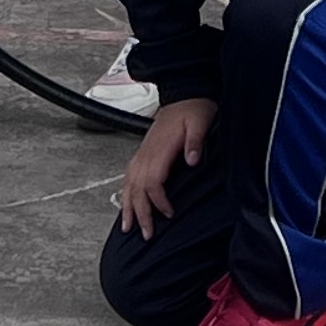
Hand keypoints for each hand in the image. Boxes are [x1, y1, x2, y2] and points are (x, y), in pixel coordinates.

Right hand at [116, 95, 216, 233]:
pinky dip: (125, 192)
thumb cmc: (194, 108)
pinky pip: (129, 176)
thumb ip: (195, 142)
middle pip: (137, 188)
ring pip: (129, 184)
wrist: (185, 92)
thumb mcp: (200, 122)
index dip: (159, 201)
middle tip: (145, 234)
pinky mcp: (143, 152)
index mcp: (160, 149)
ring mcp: (142, 153)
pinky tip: (125, 202)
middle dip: (140, 213)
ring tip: (127, 226)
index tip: (169, 213)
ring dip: (127, 206)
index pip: (153, 182)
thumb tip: (192, 160)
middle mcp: (147, 153)